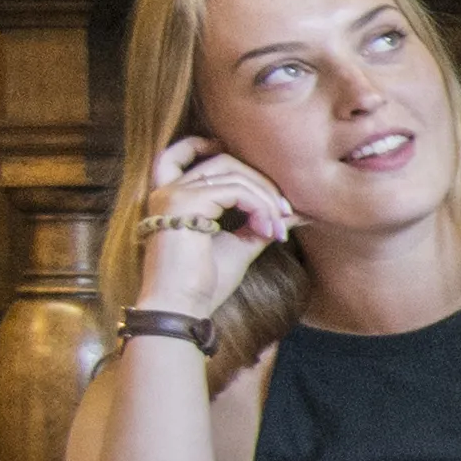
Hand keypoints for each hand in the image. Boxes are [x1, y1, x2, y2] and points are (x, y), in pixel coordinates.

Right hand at [135, 139, 295, 308]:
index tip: (259, 181)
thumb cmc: (204, 283)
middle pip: (222, 161)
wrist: (180, 309)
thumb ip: (259, 223)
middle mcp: (167, 189)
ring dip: (266, 198)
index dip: (218, 150)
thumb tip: (293, 212)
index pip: (186, 152)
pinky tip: (269, 231)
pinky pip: (235, 190)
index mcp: (172, 197)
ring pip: (233, 173)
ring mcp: (173, 194)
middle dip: (261, 182)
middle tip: (285, 212)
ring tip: (278, 228)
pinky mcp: (184, 203)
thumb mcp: (239, 245)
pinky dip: (260, 206)